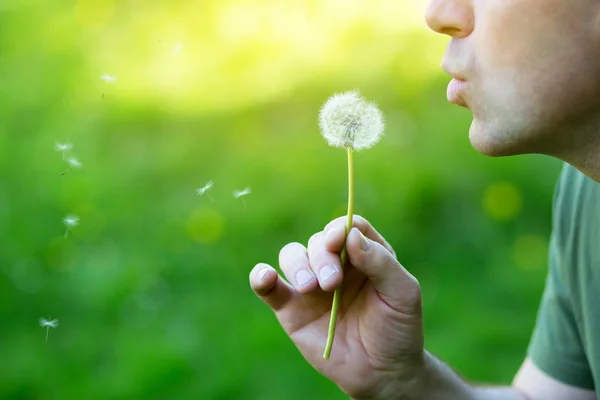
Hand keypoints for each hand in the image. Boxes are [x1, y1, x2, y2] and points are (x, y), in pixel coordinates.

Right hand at [249, 216, 424, 398]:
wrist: (381, 373)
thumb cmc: (398, 329)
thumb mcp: (402, 293)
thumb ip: (381, 262)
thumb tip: (351, 235)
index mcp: (364, 254)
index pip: (348, 227)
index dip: (340, 228)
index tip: (338, 241)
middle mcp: (335, 264)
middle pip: (318, 241)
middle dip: (322, 256)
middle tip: (332, 283)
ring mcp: (311, 285)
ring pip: (292, 255)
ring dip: (297, 265)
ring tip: (310, 288)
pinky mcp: (290, 308)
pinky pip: (269, 287)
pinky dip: (261, 277)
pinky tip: (266, 277)